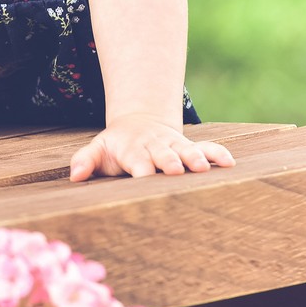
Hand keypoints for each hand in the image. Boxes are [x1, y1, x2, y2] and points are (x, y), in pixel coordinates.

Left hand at [70, 113, 235, 181]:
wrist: (138, 124)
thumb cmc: (116, 146)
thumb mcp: (97, 149)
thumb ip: (85, 161)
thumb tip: (75, 176)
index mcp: (133, 150)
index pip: (137, 162)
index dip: (141, 171)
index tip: (144, 182)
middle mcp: (156, 147)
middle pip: (164, 155)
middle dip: (170, 162)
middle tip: (176, 171)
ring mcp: (175, 145)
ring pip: (187, 150)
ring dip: (195, 158)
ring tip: (204, 169)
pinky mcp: (190, 146)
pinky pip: (207, 148)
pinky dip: (218, 154)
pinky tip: (230, 163)